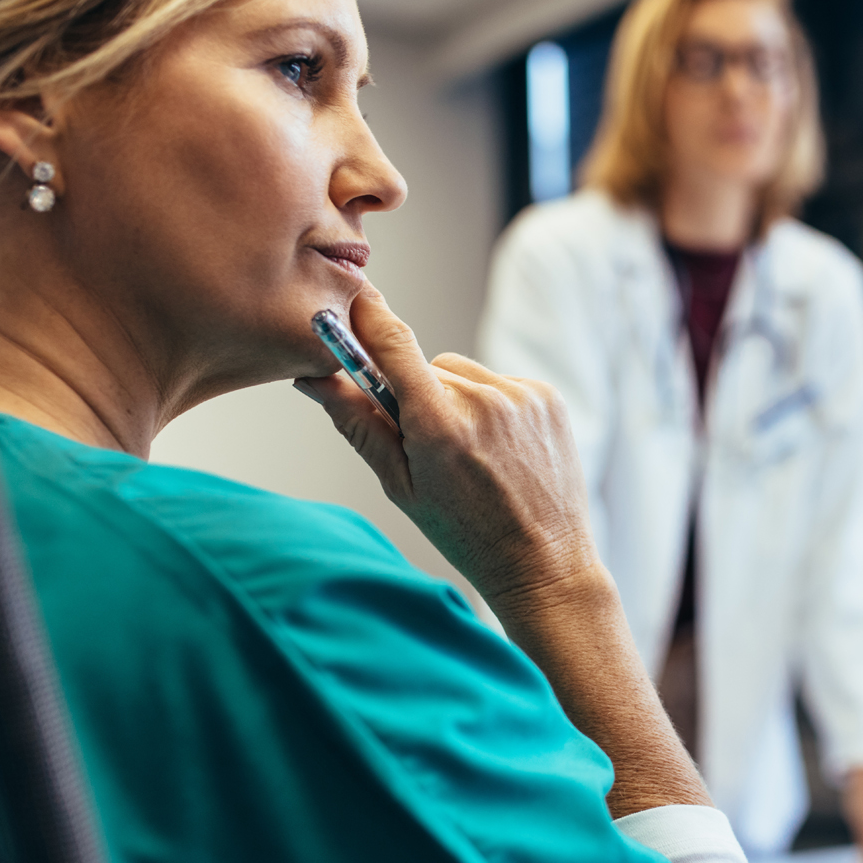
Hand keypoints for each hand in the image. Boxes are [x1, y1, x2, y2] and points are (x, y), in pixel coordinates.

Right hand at [295, 283, 598, 616]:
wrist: (542, 562)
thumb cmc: (466, 533)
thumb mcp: (399, 486)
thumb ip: (358, 424)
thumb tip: (315, 379)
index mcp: (438, 424)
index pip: (393, 343)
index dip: (368, 317)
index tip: (354, 300)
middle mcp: (482, 400)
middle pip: (426, 367)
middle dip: (417, 394)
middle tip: (428, 444)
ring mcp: (521, 396)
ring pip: (463, 373)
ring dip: (456, 399)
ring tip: (470, 452)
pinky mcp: (547, 397)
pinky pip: (500, 383)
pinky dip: (491, 405)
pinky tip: (499, 449)